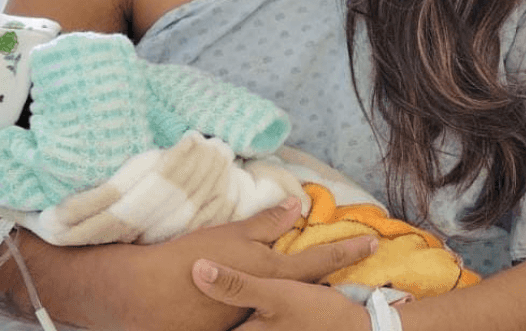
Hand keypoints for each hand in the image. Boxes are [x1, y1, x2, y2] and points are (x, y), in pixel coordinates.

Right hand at [119, 198, 376, 330]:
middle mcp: (270, 298)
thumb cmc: (193, 257)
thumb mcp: (234, 233)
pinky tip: (267, 301)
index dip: (348, 249)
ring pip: (287, 303)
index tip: (373, 242)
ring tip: (317, 286)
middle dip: (332, 274)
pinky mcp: (234, 327)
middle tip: (355, 260)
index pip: (321, 258)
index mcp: (274, 272)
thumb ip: (268, 222)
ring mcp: (254, 317)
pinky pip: (262, 314)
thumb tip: (297, 206)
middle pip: (310, 285)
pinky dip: (269, 305)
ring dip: (301, 294)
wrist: (151, 296)